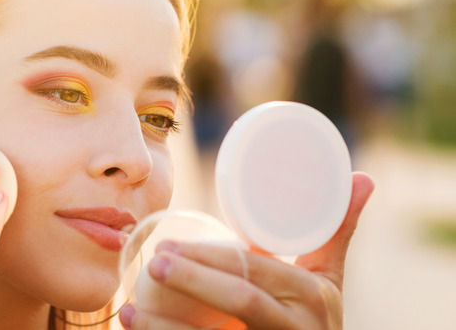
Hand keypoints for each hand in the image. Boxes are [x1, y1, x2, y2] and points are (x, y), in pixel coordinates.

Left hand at [120, 172, 374, 329]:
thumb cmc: (312, 318)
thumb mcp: (327, 279)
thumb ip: (335, 231)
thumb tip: (363, 176)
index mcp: (313, 297)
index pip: (257, 274)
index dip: (210, 260)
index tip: (167, 246)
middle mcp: (297, 329)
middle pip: (240, 301)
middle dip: (191, 280)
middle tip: (151, 262)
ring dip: (164, 327)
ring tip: (127, 309)